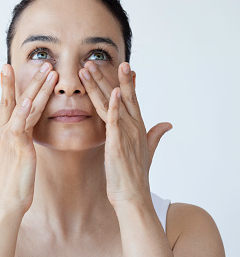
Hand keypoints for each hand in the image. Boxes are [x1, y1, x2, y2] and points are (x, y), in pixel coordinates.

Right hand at [0, 62, 56, 213]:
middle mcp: (8, 130)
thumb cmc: (7, 180)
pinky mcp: (19, 146)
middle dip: (29, 79)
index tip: (11, 67)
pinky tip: (27, 99)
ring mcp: (12, 137)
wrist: (7, 201)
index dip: (11, 84)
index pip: (9, 102)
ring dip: (36, 87)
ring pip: (25, 106)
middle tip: (41, 61)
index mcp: (7, 131)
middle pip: (17, 99)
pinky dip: (23, 111)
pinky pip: (21, 125)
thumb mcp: (0, 154)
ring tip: (48, 70)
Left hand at [79, 61, 172, 208]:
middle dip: (107, 76)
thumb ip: (156, 135)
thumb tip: (168, 124)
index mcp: (137, 127)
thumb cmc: (136, 176)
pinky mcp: (118, 145)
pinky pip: (115, 123)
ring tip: (89, 68)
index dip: (126, 82)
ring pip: (112, 104)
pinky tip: (113, 94)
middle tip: (94, 59)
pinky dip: (114, 108)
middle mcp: (133, 127)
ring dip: (101, 85)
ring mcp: (126, 135)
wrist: (133, 197)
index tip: (122, 65)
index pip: (131, 99)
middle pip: (120, 96)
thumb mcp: (148, 151)